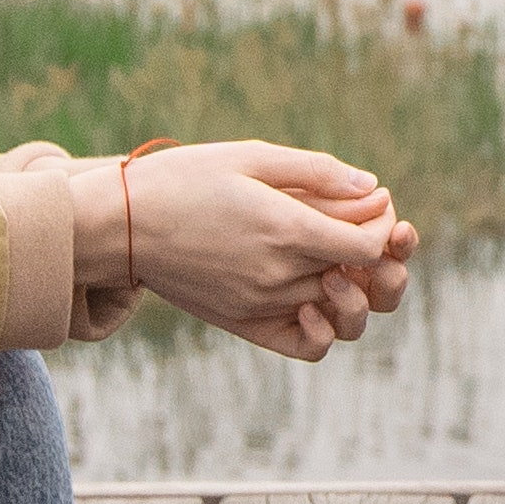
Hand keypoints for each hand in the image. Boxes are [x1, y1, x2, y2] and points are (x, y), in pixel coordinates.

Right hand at [126, 141, 414, 361]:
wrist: (119, 225)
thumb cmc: (183, 179)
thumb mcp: (250, 157)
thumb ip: (317, 173)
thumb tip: (373, 189)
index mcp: (284, 230)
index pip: (370, 247)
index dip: (384, 226)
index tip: (374, 203)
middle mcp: (278, 275)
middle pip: (360, 278)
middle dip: (376, 250)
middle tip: (363, 223)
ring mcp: (261, 305)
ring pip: (340, 311)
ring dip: (355, 286)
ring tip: (342, 257)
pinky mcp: (244, 323)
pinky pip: (307, 346)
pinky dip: (326, 328)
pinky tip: (317, 296)